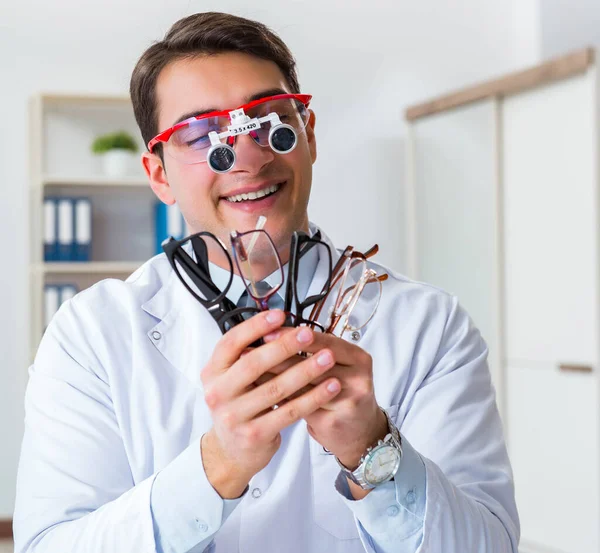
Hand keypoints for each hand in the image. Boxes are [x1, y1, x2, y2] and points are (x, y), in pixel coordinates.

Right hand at [200, 310, 341, 498]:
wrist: (232, 451)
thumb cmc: (239, 404)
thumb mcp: (232, 378)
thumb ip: (247, 354)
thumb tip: (280, 322)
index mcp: (212, 372)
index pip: (231, 342)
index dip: (255, 326)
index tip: (280, 314)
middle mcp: (218, 393)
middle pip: (253, 364)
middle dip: (284, 346)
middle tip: (308, 334)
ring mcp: (234, 416)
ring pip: (275, 389)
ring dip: (305, 371)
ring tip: (328, 358)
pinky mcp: (254, 435)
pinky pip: (289, 412)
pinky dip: (312, 397)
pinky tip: (330, 386)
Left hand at [263, 329, 387, 469]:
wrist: (359, 434)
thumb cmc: (341, 396)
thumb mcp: (334, 369)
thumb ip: (308, 353)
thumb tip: (268, 336)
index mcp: (358, 357)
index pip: (322, 340)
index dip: (293, 336)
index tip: (266, 332)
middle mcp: (359, 376)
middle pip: (313, 361)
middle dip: (279, 355)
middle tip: (250, 351)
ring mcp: (351, 399)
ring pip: (306, 384)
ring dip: (275, 376)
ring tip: (250, 371)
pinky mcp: (336, 420)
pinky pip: (303, 406)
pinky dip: (281, 398)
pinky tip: (262, 394)